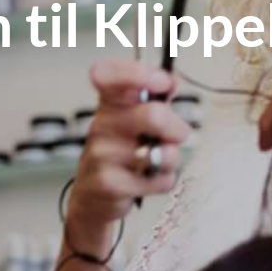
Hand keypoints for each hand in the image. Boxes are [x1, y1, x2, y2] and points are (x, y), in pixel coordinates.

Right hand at [66, 60, 190, 251]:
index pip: (106, 74)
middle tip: (179, 135)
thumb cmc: (119, 152)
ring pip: (160, 153)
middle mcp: (101, 125)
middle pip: (153, 115)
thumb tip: (173, 79)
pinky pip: (158, 181)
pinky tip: (149, 180)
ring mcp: (101, 155)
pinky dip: (163, 181)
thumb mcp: (133, 119)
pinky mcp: (109, 185)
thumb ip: (155, 98)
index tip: (163, 83)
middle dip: (176, 128)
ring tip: (160, 161)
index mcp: (108, 103)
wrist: (92, 197)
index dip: (138, 73)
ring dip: (171, 158)